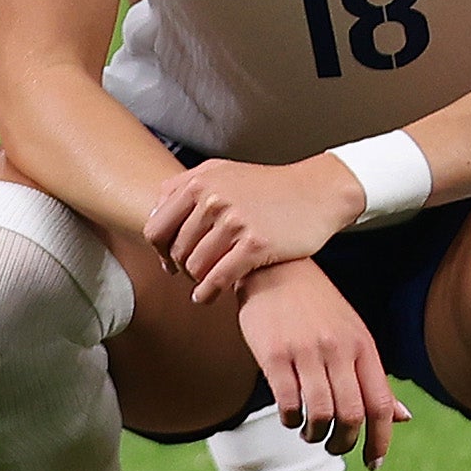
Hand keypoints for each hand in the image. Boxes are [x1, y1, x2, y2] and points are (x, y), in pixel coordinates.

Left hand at [144, 155, 358, 302]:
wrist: (317, 192)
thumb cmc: (269, 186)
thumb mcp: (223, 173)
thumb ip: (185, 188)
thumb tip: (153, 214)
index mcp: (200, 182)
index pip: (157, 228)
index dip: (160, 251)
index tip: (169, 261)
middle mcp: (213, 199)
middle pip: (176, 251)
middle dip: (182, 268)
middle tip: (193, 275)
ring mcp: (234, 222)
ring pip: (195, 268)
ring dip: (197, 281)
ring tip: (205, 284)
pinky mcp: (255, 245)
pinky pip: (218, 279)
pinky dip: (208, 293)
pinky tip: (209, 296)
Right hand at [237, 258, 400, 462]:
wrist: (275, 267)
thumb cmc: (317, 307)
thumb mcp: (353, 335)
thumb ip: (373, 378)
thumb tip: (403, 419)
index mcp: (362, 345)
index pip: (381, 404)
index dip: (381, 441)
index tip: (373, 464)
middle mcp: (338, 349)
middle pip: (351, 416)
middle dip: (344, 444)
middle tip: (334, 447)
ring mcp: (306, 351)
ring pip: (320, 414)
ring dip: (316, 435)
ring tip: (310, 433)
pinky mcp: (274, 354)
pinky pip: (288, 404)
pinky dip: (291, 421)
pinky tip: (291, 416)